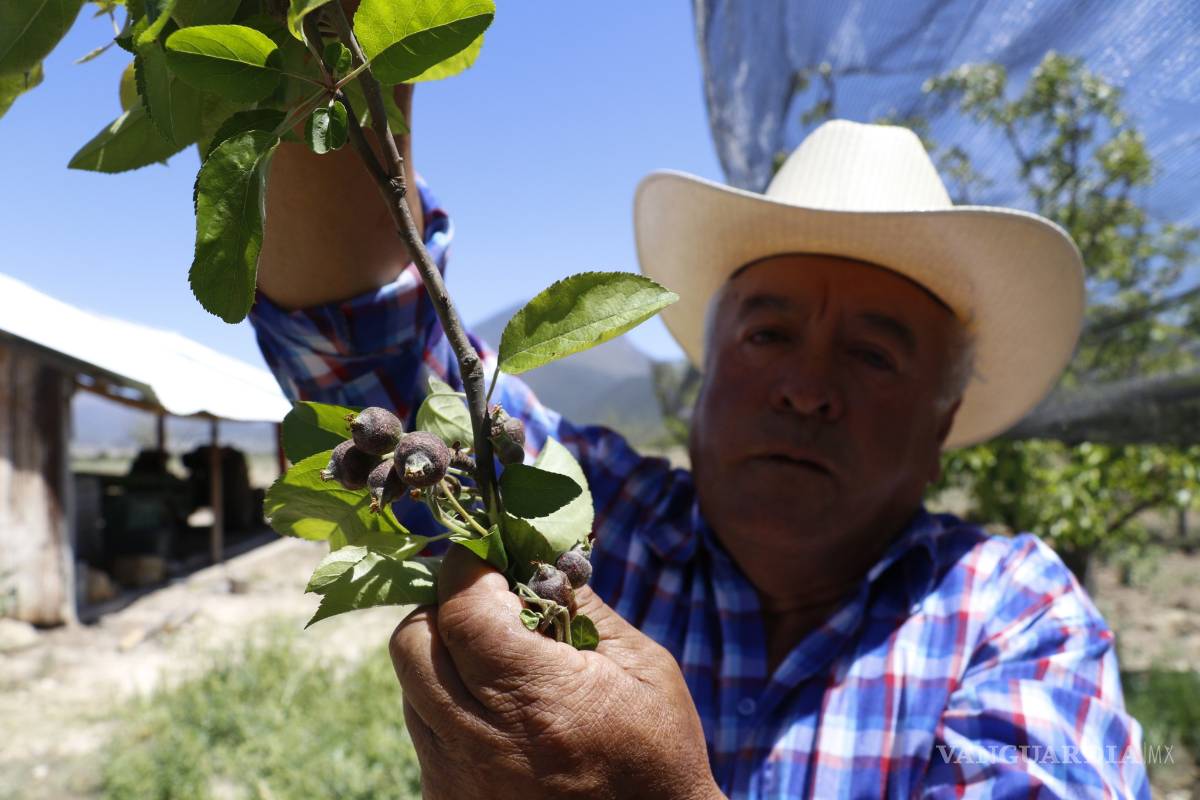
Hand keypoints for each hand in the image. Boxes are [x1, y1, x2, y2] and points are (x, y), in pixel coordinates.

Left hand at [390, 545, 722, 799]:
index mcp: (537, 699)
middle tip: (487, 606)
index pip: (463, 610)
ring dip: (444, 657)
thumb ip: (582, 605)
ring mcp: (456, 780)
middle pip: (412, 642)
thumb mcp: (642, 666)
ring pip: (410, 685)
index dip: (468, 569)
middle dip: (443, 608)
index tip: (487, 555)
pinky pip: (423, 730)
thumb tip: (534, 556)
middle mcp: (482, 743)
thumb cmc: (658, 750)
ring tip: (499, 663)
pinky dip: (448, 705)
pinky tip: (499, 713)